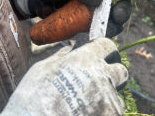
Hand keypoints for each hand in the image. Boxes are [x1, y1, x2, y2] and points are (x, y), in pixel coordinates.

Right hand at [0, 38, 127, 115]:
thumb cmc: (33, 95)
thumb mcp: (43, 68)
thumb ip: (63, 55)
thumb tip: (71, 46)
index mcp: (86, 59)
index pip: (107, 45)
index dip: (105, 50)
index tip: (100, 55)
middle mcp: (102, 76)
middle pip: (121, 70)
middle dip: (114, 73)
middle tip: (100, 79)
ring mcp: (108, 98)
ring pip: (118, 94)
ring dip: (108, 96)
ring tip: (89, 102)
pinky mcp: (109, 115)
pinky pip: (115, 111)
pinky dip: (105, 112)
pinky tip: (89, 112)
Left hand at [28, 0, 130, 37]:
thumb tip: (99, 0)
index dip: (123, 4)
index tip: (117, 16)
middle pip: (119, 11)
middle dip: (118, 21)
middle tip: (109, 28)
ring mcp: (94, 13)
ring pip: (110, 23)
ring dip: (108, 30)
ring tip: (97, 33)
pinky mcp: (86, 25)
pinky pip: (97, 31)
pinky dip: (97, 35)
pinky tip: (90, 36)